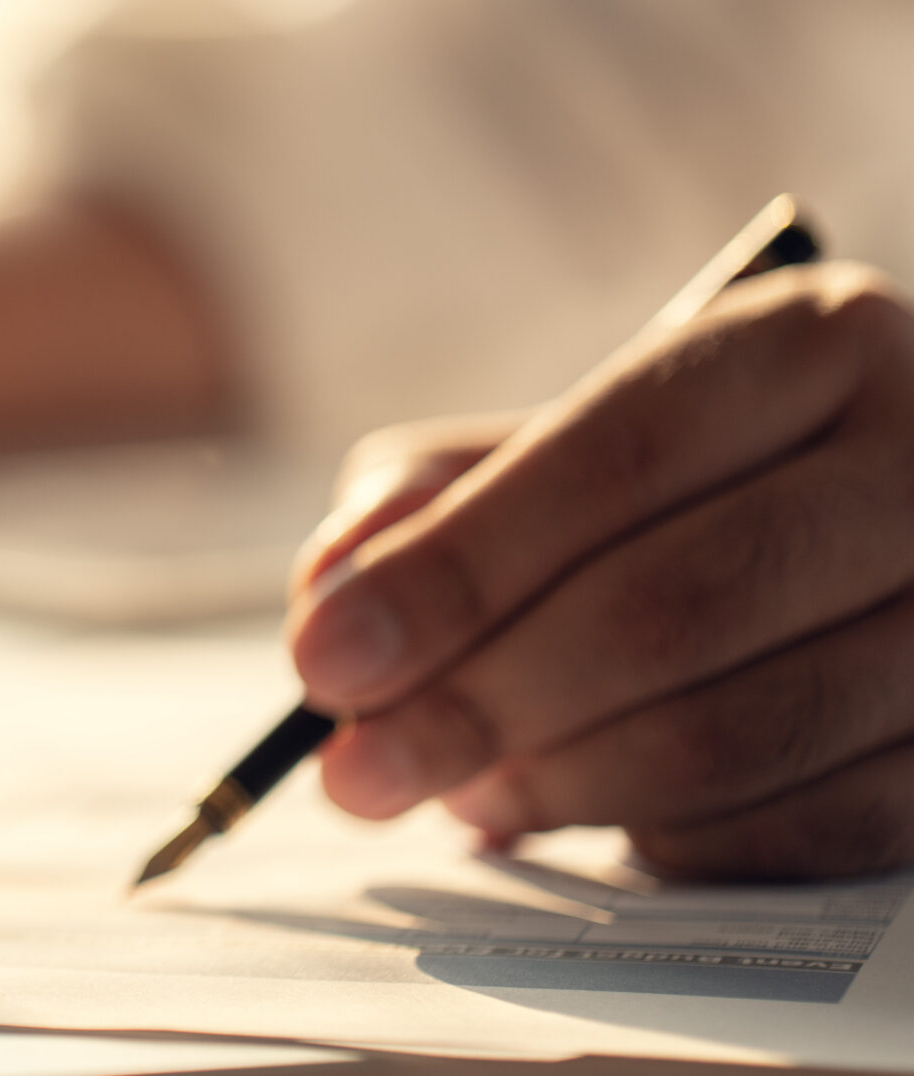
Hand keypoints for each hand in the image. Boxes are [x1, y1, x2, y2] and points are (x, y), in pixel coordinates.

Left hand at [288, 263, 913, 878]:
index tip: (323, 657)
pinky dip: (672, 838)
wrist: (888, 532)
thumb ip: (443, 496)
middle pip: (675, 603)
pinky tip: (585, 817)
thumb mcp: (573, 440)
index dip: (457, 568)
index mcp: (815, 343)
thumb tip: (336, 586)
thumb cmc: (698, 482)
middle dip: (481, 699)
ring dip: (565, 783)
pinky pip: (816, 826)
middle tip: (357, 767)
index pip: (617, 458)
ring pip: (745, 731)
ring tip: (457, 794)